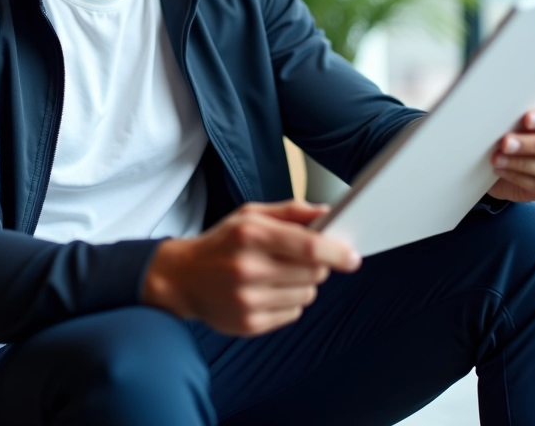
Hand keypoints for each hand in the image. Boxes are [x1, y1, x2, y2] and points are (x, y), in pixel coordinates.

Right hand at [141, 200, 360, 336]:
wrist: (182, 278)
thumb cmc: (221, 243)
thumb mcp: (249, 215)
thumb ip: (291, 211)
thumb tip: (328, 213)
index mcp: (250, 234)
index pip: (308, 246)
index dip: (336, 252)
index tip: (352, 257)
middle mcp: (248, 268)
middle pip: (313, 272)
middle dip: (318, 265)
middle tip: (303, 259)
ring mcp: (248, 299)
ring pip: (307, 294)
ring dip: (303, 284)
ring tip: (278, 275)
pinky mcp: (249, 323)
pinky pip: (293, 313)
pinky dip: (289, 302)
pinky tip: (267, 292)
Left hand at [488, 99, 534, 202]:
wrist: (510, 156)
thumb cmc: (520, 130)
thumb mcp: (522, 117)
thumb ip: (524, 114)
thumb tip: (510, 116)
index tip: (527, 119)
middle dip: (531, 144)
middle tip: (506, 143)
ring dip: (521, 163)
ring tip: (498, 158)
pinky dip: (519, 178)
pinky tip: (503, 170)